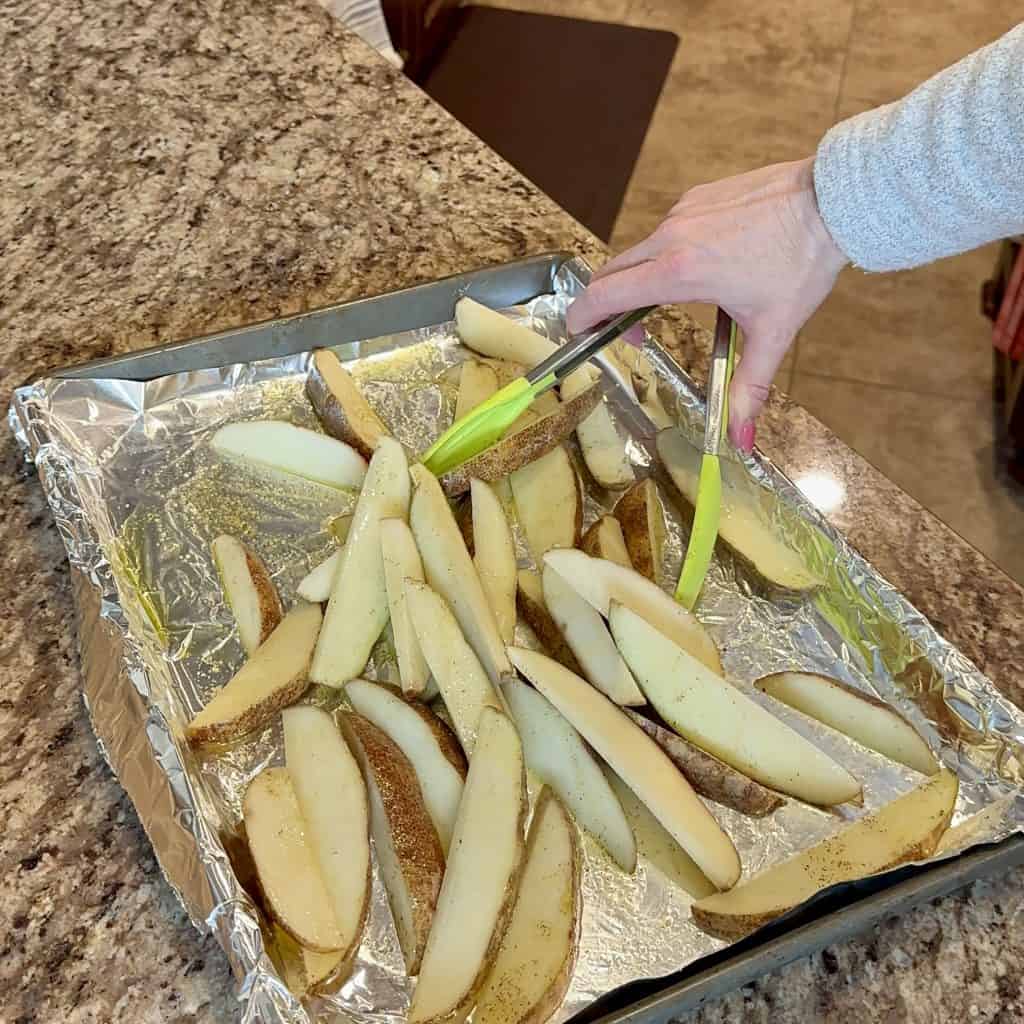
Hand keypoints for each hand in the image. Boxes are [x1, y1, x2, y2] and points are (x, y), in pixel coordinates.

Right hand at [568, 158, 846, 449]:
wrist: (833, 198)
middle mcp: (671, 237)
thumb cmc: (802, 262)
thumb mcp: (774, 331)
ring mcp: (683, 212)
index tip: (580, 335)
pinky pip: (667, 230)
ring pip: (641, 252)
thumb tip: (740, 440)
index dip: (582, 317)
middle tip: (636, 331)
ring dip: (644, 280)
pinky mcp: (697, 197)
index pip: (605, 294)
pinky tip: (706, 265)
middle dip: (610, 306)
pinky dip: (669, 253)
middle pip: (613, 274)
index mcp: (680, 272)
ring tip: (680, 300)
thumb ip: (750, 387)